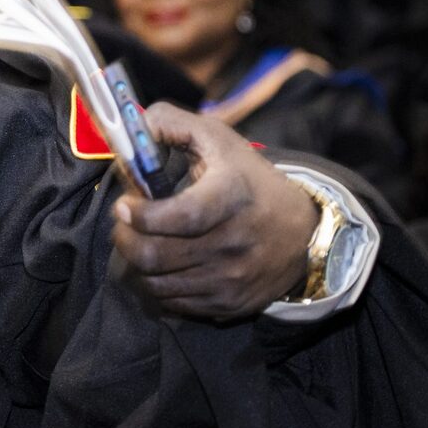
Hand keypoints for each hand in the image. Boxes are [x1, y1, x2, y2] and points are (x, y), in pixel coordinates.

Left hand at [110, 104, 316, 320]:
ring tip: (138, 243)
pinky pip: (173, 304)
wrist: (303, 232)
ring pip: (156, 284)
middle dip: (124, 239)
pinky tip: (159, 265)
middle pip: (154, 257)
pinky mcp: (228, 304)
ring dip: (135, 264)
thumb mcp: (219, 140)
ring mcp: (230, 279)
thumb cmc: (249, 180)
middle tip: (124, 225)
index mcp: (230, 196)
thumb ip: (172, 123)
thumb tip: (133, 124)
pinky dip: (155, 286)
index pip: (178, 216)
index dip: (140, 214)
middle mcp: (232, 243)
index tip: (124, 204)